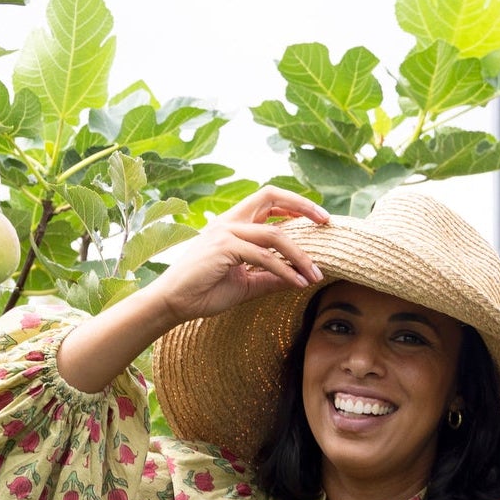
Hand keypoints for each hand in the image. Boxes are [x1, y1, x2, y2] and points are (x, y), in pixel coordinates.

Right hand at [154, 186, 329, 324]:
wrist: (173, 302)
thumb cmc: (204, 292)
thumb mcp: (246, 284)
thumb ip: (271, 277)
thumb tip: (300, 278)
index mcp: (233, 224)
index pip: (268, 201)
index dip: (294, 204)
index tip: (318, 219)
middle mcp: (229, 221)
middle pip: (271, 196)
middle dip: (302, 205)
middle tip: (326, 222)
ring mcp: (225, 231)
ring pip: (274, 235)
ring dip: (300, 255)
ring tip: (315, 274)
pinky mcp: (224, 247)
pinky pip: (263, 257)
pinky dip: (284, 270)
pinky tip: (298, 283)